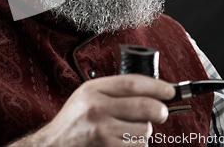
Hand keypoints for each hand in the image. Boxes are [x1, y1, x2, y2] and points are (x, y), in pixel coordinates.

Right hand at [8, 74, 174, 146]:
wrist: (54, 146)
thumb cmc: (74, 121)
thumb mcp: (87, 96)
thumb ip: (114, 90)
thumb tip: (152, 91)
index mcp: (93, 90)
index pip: (132, 83)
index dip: (156, 86)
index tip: (170, 90)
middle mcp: (96, 108)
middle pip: (144, 106)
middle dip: (160, 110)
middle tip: (162, 112)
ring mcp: (101, 131)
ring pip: (143, 130)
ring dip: (143, 132)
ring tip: (127, 130)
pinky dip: (135, 145)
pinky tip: (121, 142)